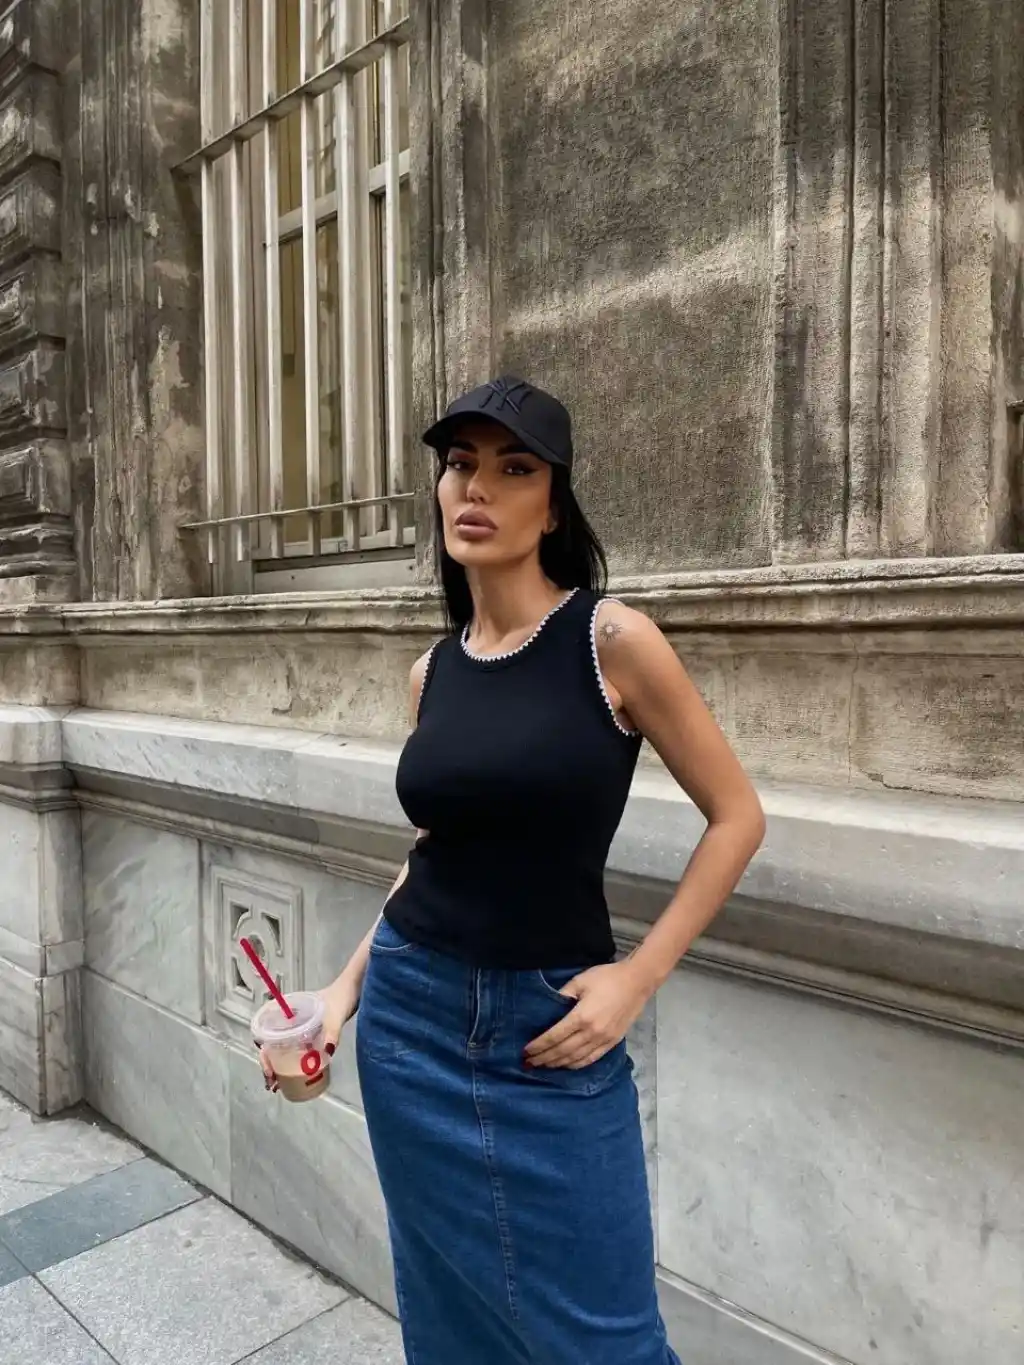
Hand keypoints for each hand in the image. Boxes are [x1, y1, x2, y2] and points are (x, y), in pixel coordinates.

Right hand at [257, 977, 359, 1090]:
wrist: (355, 987)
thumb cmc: (342, 996)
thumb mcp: (335, 1015)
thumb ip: (332, 1032)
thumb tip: (327, 1053)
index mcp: (287, 1010)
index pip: (266, 1033)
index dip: (264, 1054)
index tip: (269, 1071)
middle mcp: (289, 1019)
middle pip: (271, 1044)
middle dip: (269, 1064)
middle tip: (273, 1084)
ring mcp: (299, 1026)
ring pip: (282, 1047)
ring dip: (278, 1065)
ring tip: (278, 1084)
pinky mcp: (311, 1032)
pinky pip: (297, 1048)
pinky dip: (292, 1061)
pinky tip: (296, 1074)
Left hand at [523, 959, 654, 1071]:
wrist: (637, 982)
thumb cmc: (607, 978)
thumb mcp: (580, 981)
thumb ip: (563, 994)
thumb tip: (548, 1007)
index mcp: (582, 1016)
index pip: (554, 1036)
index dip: (539, 1045)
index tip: (525, 1051)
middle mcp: (592, 1032)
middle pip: (563, 1051)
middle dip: (544, 1058)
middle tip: (529, 1062)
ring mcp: (603, 1040)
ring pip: (576, 1058)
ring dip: (558, 1064)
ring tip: (544, 1065)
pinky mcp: (612, 1043)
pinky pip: (591, 1059)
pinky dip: (576, 1065)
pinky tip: (566, 1065)